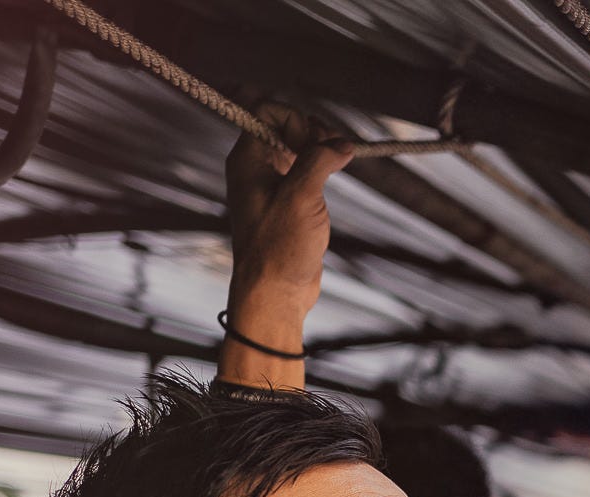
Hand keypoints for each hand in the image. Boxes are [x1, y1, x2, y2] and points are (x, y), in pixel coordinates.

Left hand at [224, 110, 350, 345]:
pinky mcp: (287, 200)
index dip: (296, 119)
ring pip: (297, 146)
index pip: (268, 111)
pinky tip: (337, 173)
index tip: (317, 143)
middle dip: (314, 131)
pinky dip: (322, 165)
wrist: (275, 291)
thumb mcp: (302, 197)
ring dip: (321, 148)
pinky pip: (304, 168)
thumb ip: (319, 161)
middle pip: (285, 125)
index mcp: (247, 159)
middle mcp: (255, 166)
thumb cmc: (280, 246)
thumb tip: (342, 143)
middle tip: (336, 150)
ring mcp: (271, 183)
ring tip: (342, 159)